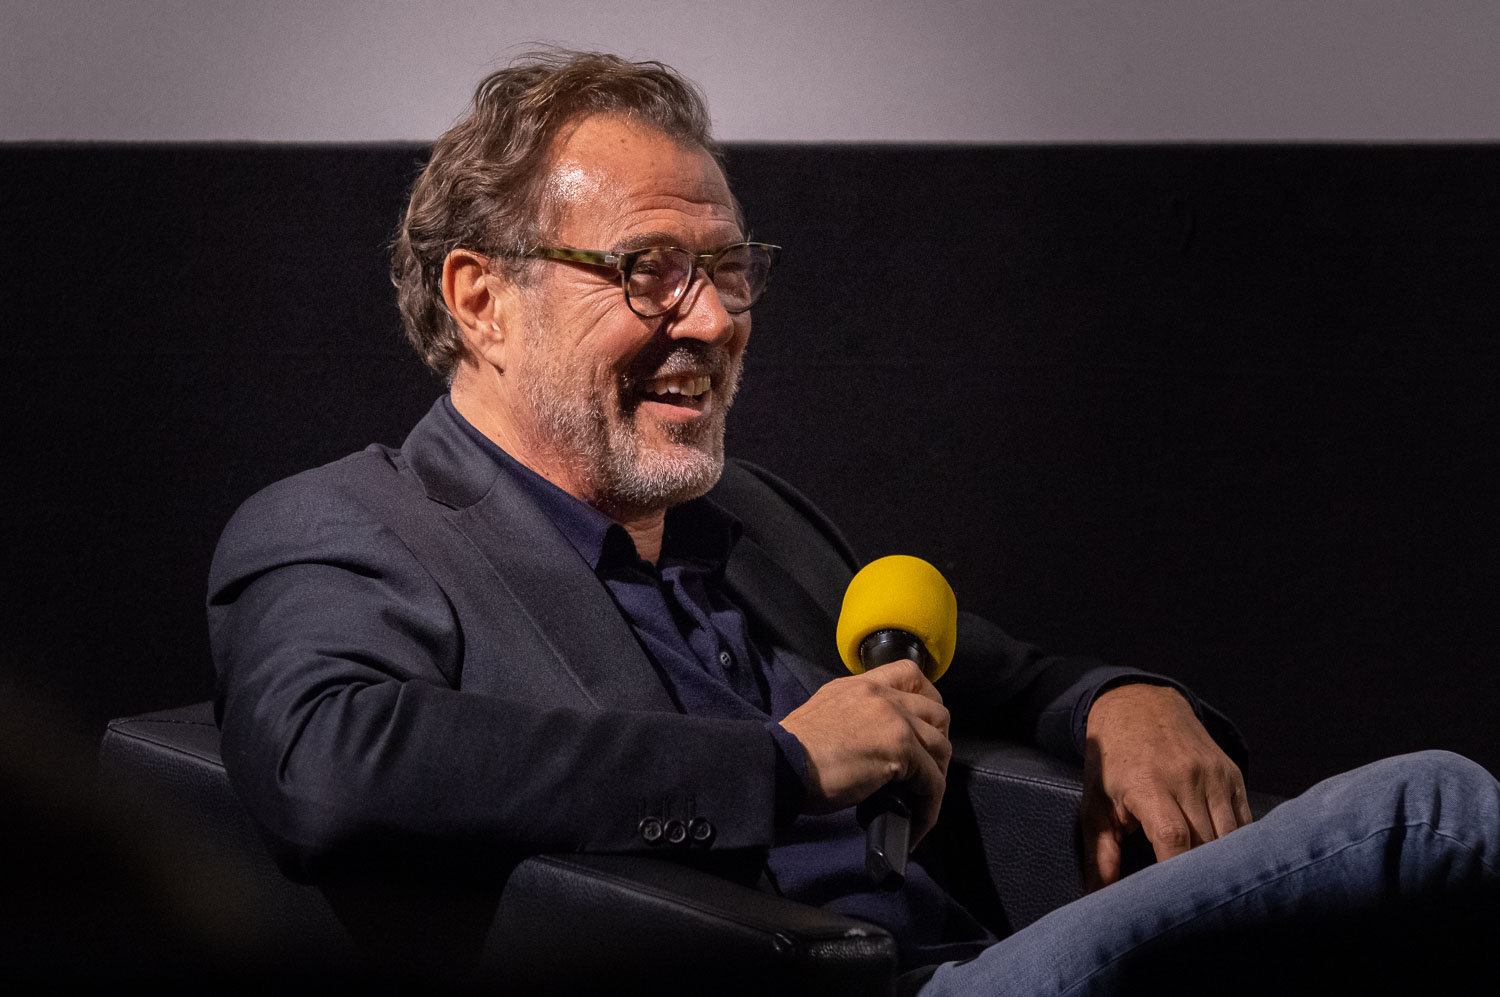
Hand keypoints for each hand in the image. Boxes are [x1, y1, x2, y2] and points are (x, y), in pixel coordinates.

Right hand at [779, 659, 950, 846]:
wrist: (781, 763)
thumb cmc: (793, 749)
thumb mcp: (824, 712)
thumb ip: (855, 714)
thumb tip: (873, 740)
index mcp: (862, 685)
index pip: (910, 675)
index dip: (926, 701)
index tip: (923, 728)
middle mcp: (882, 695)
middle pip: (937, 712)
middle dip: (938, 743)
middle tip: (925, 770)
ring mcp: (894, 720)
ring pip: (941, 747)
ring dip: (936, 778)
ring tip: (921, 803)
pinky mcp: (899, 749)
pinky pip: (932, 781)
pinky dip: (929, 807)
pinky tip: (916, 824)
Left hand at [1082, 683, 1251, 890]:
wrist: (1141, 706)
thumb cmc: (1112, 761)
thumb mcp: (1095, 805)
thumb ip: (1100, 854)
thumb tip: (1100, 898)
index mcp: (1148, 784)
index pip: (1173, 838)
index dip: (1176, 874)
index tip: (1171, 903)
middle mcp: (1187, 777)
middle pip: (1206, 844)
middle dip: (1198, 878)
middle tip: (1189, 907)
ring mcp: (1214, 775)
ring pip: (1231, 837)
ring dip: (1221, 866)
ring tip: (1208, 891)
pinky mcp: (1232, 775)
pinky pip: (1244, 823)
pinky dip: (1236, 847)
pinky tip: (1224, 864)